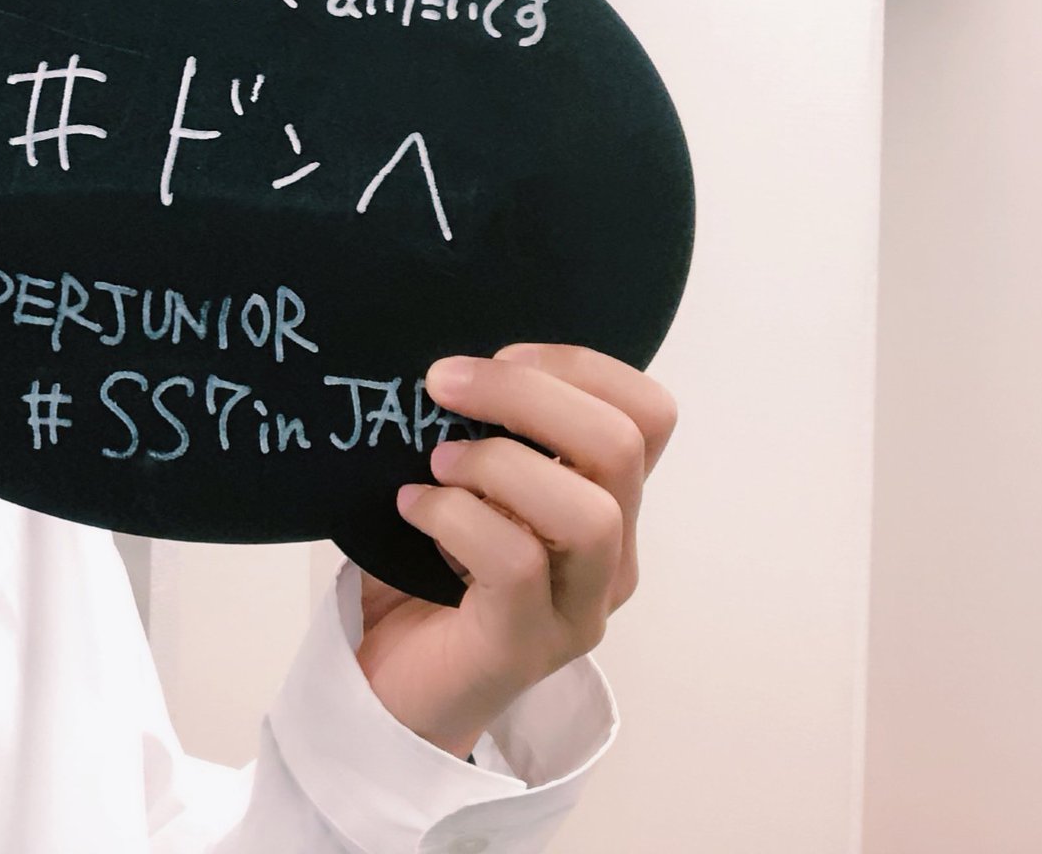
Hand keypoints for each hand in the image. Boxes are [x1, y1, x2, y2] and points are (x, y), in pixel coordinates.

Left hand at [354, 343, 678, 760]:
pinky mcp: (527, 645)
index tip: (497, 355)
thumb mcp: (467, 483)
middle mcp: (613, 555)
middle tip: (441, 384)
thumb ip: (482, 430)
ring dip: (498, 465)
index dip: (576, 366)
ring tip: (436, 464)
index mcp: (608, 500)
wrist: (392, 685)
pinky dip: (455, 516)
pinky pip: (517, 564)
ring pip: (591, 514)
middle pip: (621, 446)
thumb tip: (449, 363)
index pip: (649, 413)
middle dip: (525, 393)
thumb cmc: (425, 570)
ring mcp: (579, 606)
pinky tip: (411, 508)